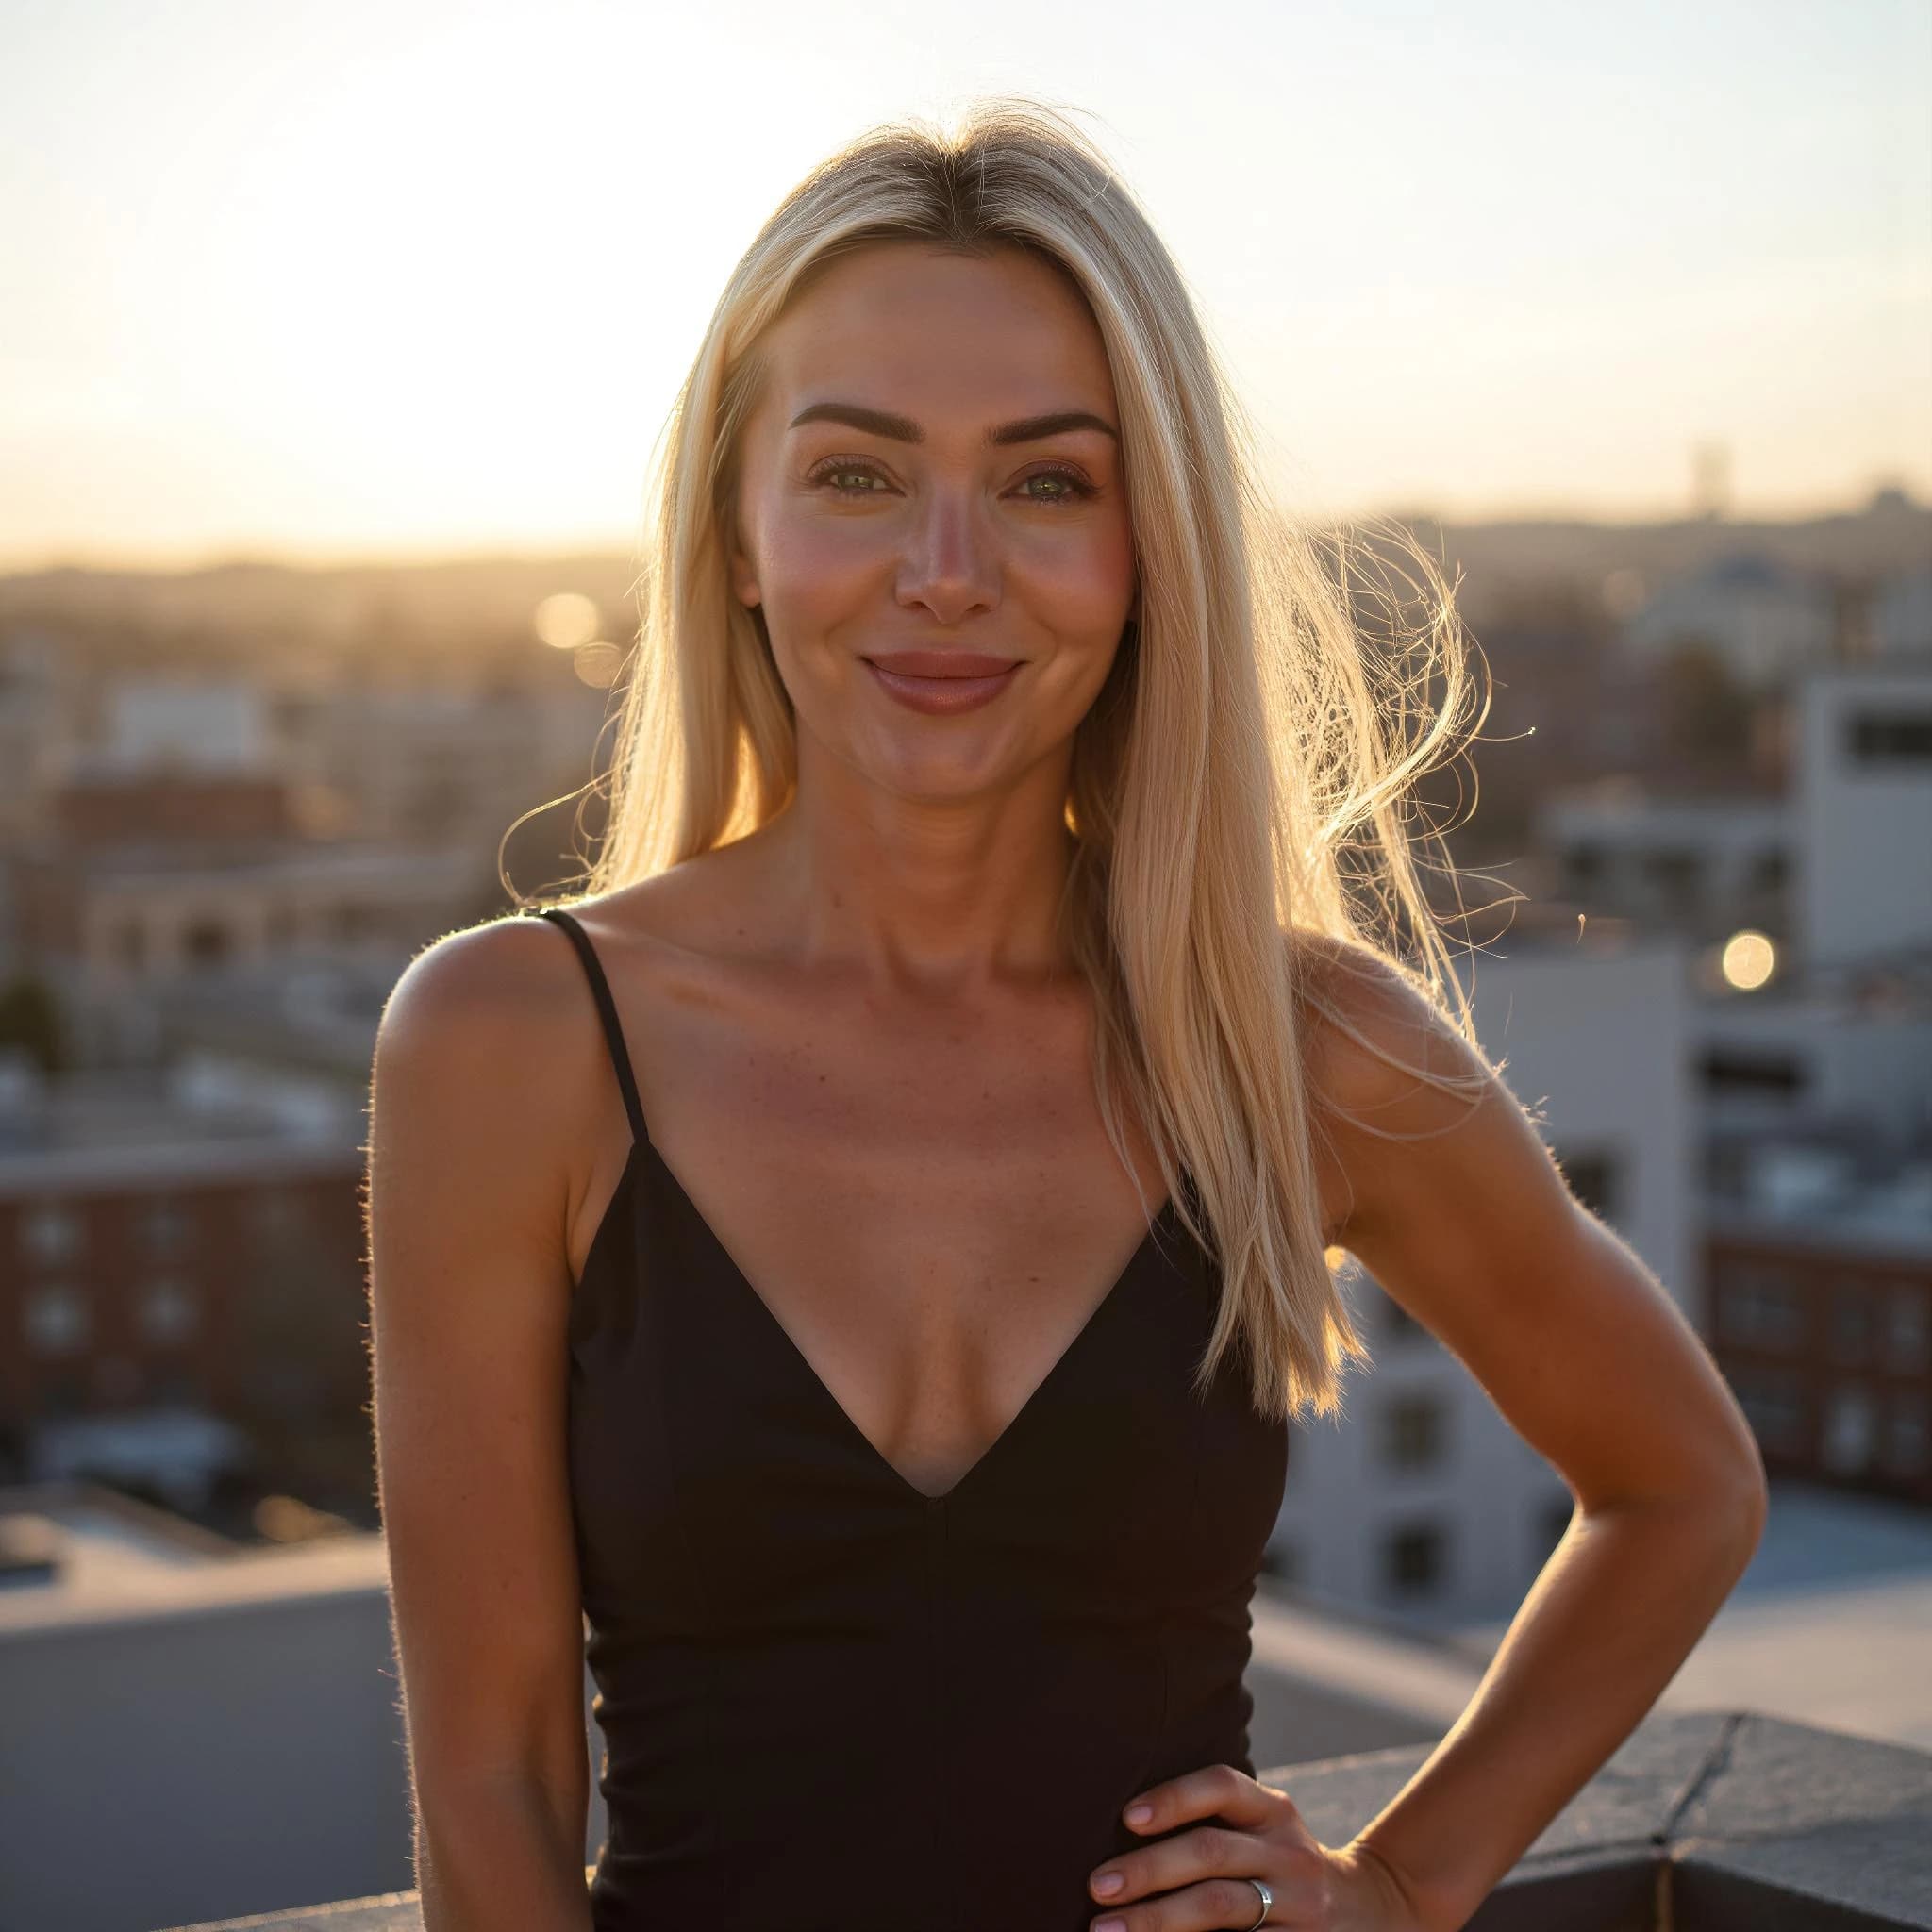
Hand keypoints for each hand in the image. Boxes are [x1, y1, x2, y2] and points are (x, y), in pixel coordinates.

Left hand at [1086, 1763, 1428, 1929]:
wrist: (1375, 1909)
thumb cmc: (1282, 1863)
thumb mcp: (1264, 1828)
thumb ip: (1212, 1823)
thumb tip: (1116, 1831)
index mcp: (1272, 1810)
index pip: (1222, 1787)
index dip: (1175, 1798)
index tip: (1127, 1817)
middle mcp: (1288, 1851)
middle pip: (1212, 1853)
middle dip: (1149, 1870)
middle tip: (1098, 1886)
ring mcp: (1298, 1903)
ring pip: (1221, 1906)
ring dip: (1158, 1919)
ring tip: (1107, 1931)